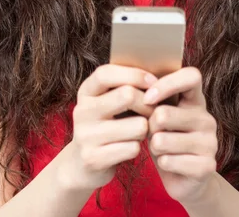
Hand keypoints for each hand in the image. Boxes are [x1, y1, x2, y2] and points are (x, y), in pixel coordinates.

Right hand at [66, 64, 158, 190]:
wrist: (81, 165)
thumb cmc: (105, 126)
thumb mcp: (106, 102)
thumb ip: (123, 87)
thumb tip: (158, 76)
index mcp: (86, 91)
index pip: (106, 73)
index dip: (134, 74)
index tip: (153, 82)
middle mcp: (82, 110)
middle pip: (128, 95)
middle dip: (148, 104)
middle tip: (154, 112)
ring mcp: (86, 135)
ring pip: (137, 125)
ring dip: (145, 130)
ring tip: (138, 132)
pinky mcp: (93, 158)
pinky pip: (133, 148)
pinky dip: (137, 148)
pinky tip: (130, 148)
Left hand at [142, 66, 218, 205]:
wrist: (185, 179)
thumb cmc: (166, 137)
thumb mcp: (159, 115)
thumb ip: (153, 101)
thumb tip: (137, 92)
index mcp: (196, 100)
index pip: (191, 76)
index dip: (167, 84)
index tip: (147, 98)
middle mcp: (207, 118)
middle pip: (164, 114)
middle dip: (149, 126)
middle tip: (153, 133)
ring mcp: (210, 142)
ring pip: (162, 140)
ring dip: (153, 147)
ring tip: (161, 149)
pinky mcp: (207, 166)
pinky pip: (168, 161)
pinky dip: (161, 163)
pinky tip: (169, 163)